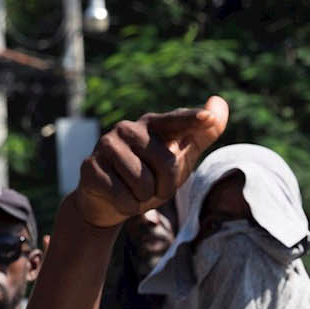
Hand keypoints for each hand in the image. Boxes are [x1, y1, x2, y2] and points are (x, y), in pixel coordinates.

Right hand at [76, 97, 228, 227]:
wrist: (108, 202)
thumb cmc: (150, 176)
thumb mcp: (179, 158)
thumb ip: (201, 135)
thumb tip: (219, 102)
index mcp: (153, 124)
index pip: (177, 121)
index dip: (193, 120)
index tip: (208, 117)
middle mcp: (129, 128)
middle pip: (167, 164)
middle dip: (165, 187)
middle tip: (152, 188)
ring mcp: (107, 144)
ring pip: (144, 184)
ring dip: (144, 198)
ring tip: (134, 192)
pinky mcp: (90, 166)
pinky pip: (122, 197)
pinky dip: (127, 206)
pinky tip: (118, 198)